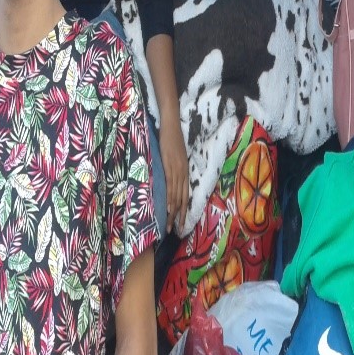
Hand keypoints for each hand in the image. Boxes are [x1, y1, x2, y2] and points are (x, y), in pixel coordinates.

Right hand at [159, 115, 188, 233]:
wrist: (171, 123)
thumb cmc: (171, 138)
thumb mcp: (174, 156)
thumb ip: (173, 168)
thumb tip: (168, 179)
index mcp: (184, 171)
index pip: (185, 195)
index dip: (184, 209)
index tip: (181, 222)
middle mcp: (183, 172)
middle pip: (182, 198)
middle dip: (179, 216)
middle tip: (176, 230)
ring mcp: (177, 169)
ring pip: (177, 195)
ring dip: (173, 211)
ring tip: (170, 224)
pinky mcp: (170, 165)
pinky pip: (170, 185)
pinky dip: (170, 198)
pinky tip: (168, 208)